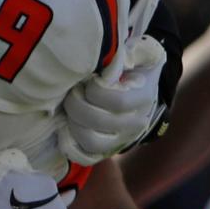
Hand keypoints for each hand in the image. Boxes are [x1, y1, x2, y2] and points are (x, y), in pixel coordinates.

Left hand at [58, 35, 166, 165]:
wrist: (137, 88)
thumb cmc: (132, 66)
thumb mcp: (138, 52)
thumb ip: (130, 51)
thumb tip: (115, 56)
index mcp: (143, 99)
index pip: (117, 102)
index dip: (95, 90)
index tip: (89, 79)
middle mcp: (134, 124)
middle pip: (98, 122)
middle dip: (77, 103)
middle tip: (73, 90)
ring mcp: (120, 140)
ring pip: (91, 142)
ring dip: (73, 122)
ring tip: (70, 106)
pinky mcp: (105, 151)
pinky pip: (85, 156)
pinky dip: (71, 144)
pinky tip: (65, 127)